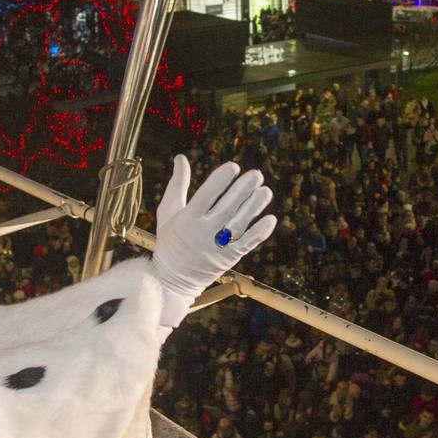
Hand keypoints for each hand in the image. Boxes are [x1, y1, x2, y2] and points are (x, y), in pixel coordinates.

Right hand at [151, 156, 275, 306]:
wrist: (173, 280)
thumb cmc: (169, 240)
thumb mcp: (167, 212)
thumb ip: (177, 184)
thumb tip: (181, 157)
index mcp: (187, 219)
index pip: (206, 195)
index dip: (221, 180)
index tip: (233, 167)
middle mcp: (204, 232)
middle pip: (227, 207)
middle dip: (244, 189)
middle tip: (257, 174)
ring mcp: (218, 246)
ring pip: (241, 223)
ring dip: (255, 206)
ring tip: (265, 190)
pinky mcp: (230, 257)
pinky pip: (248, 243)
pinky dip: (260, 232)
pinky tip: (270, 218)